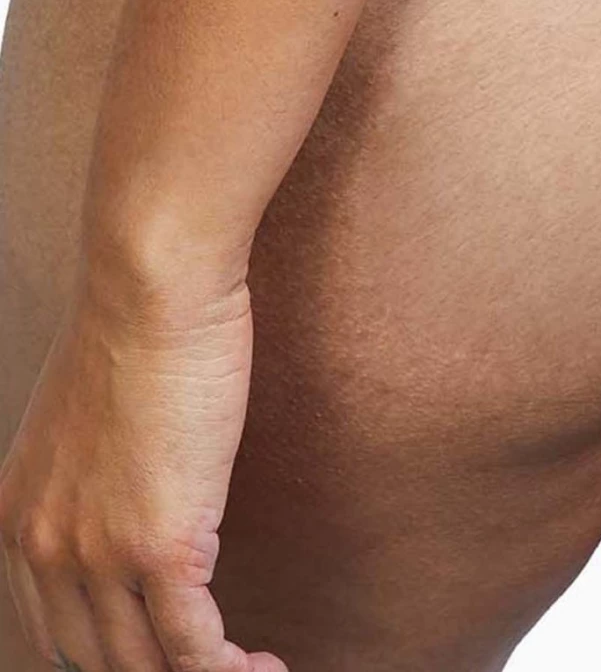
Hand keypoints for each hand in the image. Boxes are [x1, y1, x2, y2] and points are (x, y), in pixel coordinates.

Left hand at [0, 275, 284, 671]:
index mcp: (20, 519)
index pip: (54, 633)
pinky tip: (262, 666)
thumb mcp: (84, 414)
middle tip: (209, 666)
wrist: (152, 283)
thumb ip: (91, 472)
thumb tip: (132, 488)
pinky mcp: (162, 547)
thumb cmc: (136, 319)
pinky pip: (192, 649)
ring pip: (145, 666)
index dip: (109, 658)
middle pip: (96, 661)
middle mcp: (45, 550)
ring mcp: (99, 555)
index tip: (160, 655)